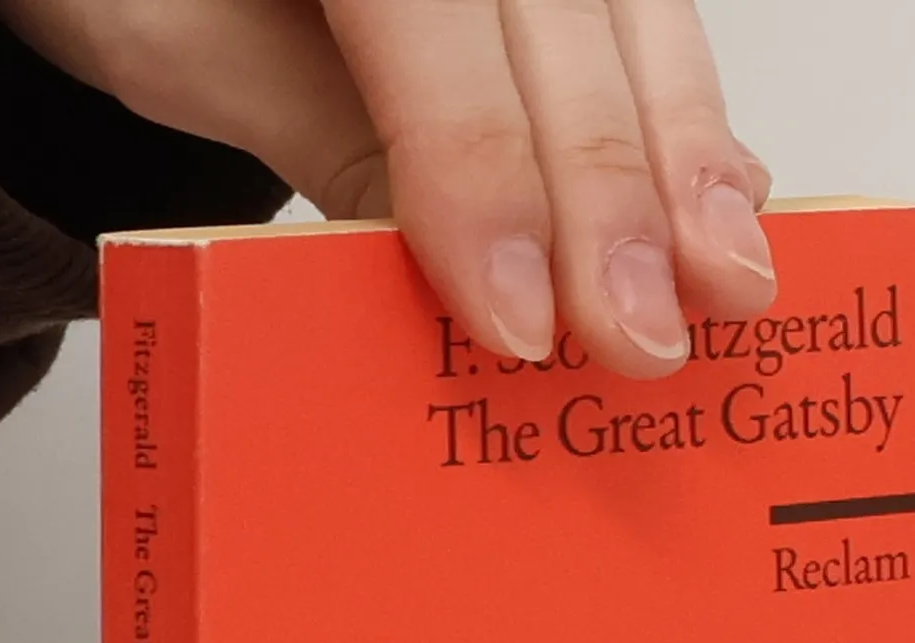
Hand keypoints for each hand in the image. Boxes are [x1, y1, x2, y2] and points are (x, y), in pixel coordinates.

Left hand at [0, 0, 776, 378]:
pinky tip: (729, 200)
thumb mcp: (185, 46)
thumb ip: (327, 132)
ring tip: (728, 280)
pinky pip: (641, 20)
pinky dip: (685, 116)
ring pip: (634, 14)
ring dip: (684, 159)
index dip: (487, 171)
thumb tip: (464, 284)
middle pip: (564, 19)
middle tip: (642, 339)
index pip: (437, 15)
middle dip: (612, 193)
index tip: (521, 323)